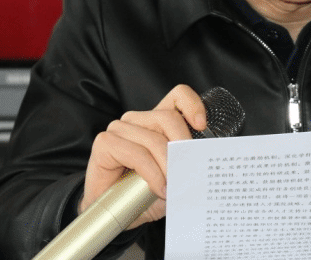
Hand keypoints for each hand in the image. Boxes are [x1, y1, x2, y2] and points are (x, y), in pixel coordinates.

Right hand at [79, 85, 206, 226]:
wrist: (114, 213)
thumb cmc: (144, 194)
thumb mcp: (173, 178)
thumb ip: (187, 165)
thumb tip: (206, 163)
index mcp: (156, 120)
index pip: (177, 96)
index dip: (192, 105)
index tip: (202, 126)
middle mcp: (137, 120)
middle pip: (168, 119)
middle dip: (182, 148)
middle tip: (187, 174)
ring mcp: (119, 129)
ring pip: (154, 139)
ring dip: (167, 168)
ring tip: (173, 188)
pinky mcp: (104, 143)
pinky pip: (137, 154)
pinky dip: (152, 174)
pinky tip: (158, 188)